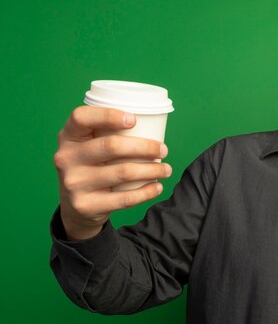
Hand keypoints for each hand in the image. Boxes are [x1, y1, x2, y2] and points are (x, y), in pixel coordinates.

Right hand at [53, 106, 171, 240]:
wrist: (74, 208)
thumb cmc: (90, 168)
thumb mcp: (87, 148)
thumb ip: (105, 134)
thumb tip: (150, 123)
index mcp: (67, 137)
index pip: (81, 117)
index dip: (108, 115)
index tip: (134, 120)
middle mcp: (66, 158)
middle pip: (111, 146)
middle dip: (145, 147)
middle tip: (164, 150)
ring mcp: (74, 183)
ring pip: (123, 172)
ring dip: (152, 170)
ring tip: (166, 169)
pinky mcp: (86, 205)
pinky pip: (124, 199)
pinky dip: (146, 193)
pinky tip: (157, 187)